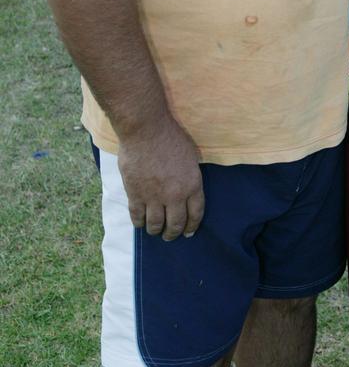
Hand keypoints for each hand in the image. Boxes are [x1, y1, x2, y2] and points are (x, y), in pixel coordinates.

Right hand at [117, 116, 204, 240]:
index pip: (195, 214)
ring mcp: (153, 197)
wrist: (146, 130)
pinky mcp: (135, 194)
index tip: (189, 232)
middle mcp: (174, 196)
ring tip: (155, 231)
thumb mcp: (190, 156)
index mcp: (192, 185)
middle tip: (170, 236)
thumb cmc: (170, 137)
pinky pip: (137, 216)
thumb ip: (190, 176)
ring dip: (156, 231)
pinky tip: (140, 223)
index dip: (192, 226)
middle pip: (176, 224)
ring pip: (155, 225)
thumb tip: (188, 189)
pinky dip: (139, 223)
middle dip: (173, 233)